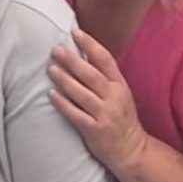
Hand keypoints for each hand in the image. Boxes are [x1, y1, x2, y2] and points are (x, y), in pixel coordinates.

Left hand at [49, 29, 147, 171]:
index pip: (106, 60)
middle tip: (56, 49)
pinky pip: (76, 115)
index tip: (75, 32)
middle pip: (92, 75)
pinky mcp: (95, 130)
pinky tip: (51, 94)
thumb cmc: (120, 117)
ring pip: (82, 94)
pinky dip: (63, 104)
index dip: (90, 44)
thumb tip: (81, 52)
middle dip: (73, 60)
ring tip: (50, 69)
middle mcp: (114, 98)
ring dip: (65, 80)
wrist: (131, 150)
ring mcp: (105, 114)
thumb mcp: (119, 93)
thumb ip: (104, 76)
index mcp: (120, 85)